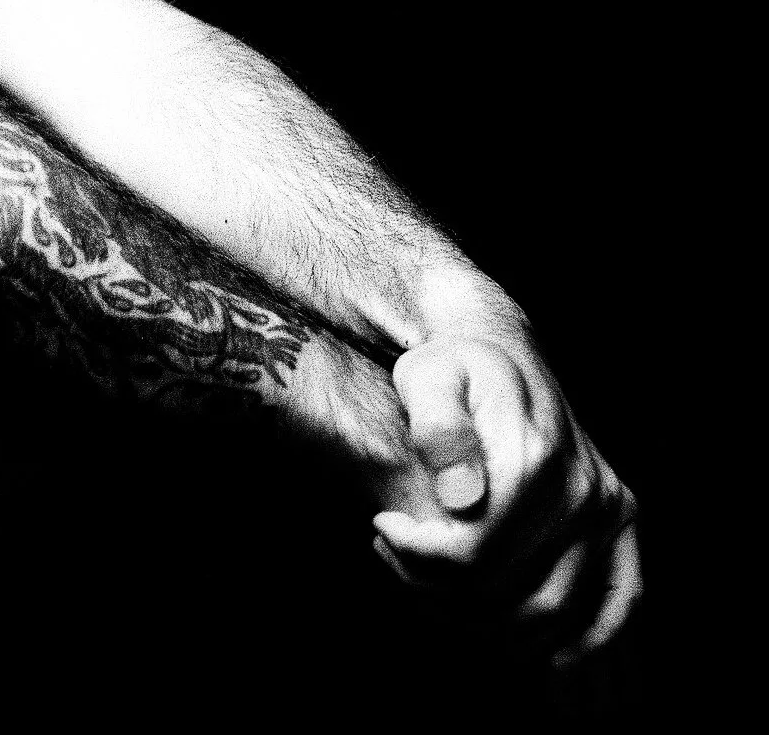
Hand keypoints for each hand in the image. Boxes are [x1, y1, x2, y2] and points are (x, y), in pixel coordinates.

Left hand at [372, 335, 639, 668]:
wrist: (503, 350)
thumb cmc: (453, 365)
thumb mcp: (426, 377)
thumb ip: (437, 428)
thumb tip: (461, 497)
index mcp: (533, 456)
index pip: (473, 551)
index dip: (418, 558)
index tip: (381, 530)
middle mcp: (582, 489)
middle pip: (510, 592)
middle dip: (442, 593)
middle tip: (399, 563)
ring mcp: (609, 510)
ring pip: (554, 614)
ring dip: (491, 624)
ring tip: (438, 589)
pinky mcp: (621, 525)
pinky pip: (619, 606)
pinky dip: (582, 643)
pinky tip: (537, 652)